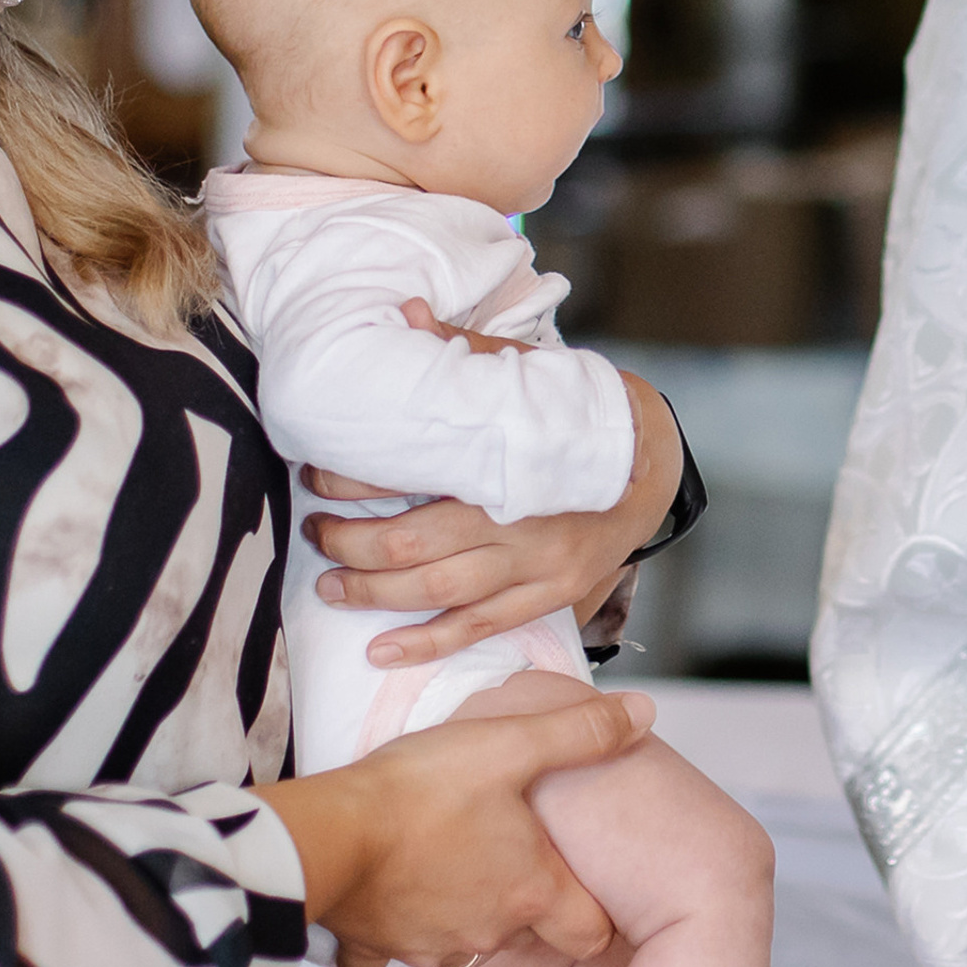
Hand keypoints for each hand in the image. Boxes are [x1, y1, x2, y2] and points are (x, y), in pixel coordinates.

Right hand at [254, 688, 655, 966]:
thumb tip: (644, 712)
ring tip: (438, 856)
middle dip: (514, 898)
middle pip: (521, 931)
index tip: (581, 883)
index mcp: (530, 890)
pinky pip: (388, 954)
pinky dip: (392, 929)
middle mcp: (488, 931)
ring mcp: (431, 945)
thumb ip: (581, 733)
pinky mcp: (376, 949)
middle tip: (494, 848)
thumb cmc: (420, 790)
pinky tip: (384, 891)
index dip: (593, 909)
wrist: (327, 834)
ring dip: (454, 908)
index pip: (590, 932)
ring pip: (458, 939)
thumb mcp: (510, 745)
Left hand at [301, 324, 683, 665]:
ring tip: (330, 586)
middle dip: (351, 541)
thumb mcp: (530, 375)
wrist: (650, 465)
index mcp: (507, 460)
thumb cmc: (578, 418)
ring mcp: (535, 566)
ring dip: (374, 593)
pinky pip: (480, 628)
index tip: (319, 476)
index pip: (413, 475)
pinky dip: (428, 644)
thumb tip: (407, 315)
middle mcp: (519, 520)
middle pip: (414, 544)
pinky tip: (383, 651)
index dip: (355, 482)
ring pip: (440, 592)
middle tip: (316, 531)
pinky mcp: (548, 596)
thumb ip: (467, 351)